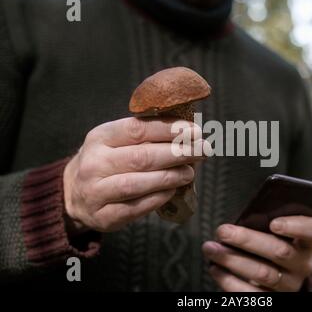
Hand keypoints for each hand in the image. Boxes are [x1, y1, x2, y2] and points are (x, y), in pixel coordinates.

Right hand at [63, 117, 206, 232]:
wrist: (73, 193)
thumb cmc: (106, 161)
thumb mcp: (115, 141)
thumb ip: (145, 135)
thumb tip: (187, 131)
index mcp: (99, 137)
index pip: (138, 129)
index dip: (169, 129)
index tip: (194, 130)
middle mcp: (94, 163)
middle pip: (142, 157)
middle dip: (178, 153)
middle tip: (203, 150)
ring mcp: (95, 192)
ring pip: (138, 183)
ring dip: (170, 177)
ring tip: (190, 172)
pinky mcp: (103, 216)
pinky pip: (136, 207)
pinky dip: (159, 198)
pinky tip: (174, 190)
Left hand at [202, 216, 311, 291]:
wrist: (270, 269)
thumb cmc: (267, 238)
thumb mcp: (271, 227)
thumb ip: (265, 219)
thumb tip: (244, 216)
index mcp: (307, 240)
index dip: (296, 226)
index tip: (274, 223)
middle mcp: (303, 264)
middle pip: (280, 251)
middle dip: (247, 240)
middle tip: (222, 231)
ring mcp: (289, 284)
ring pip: (263, 273)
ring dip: (232, 259)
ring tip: (210, 248)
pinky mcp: (273, 299)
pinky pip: (251, 294)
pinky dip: (229, 281)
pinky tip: (214, 268)